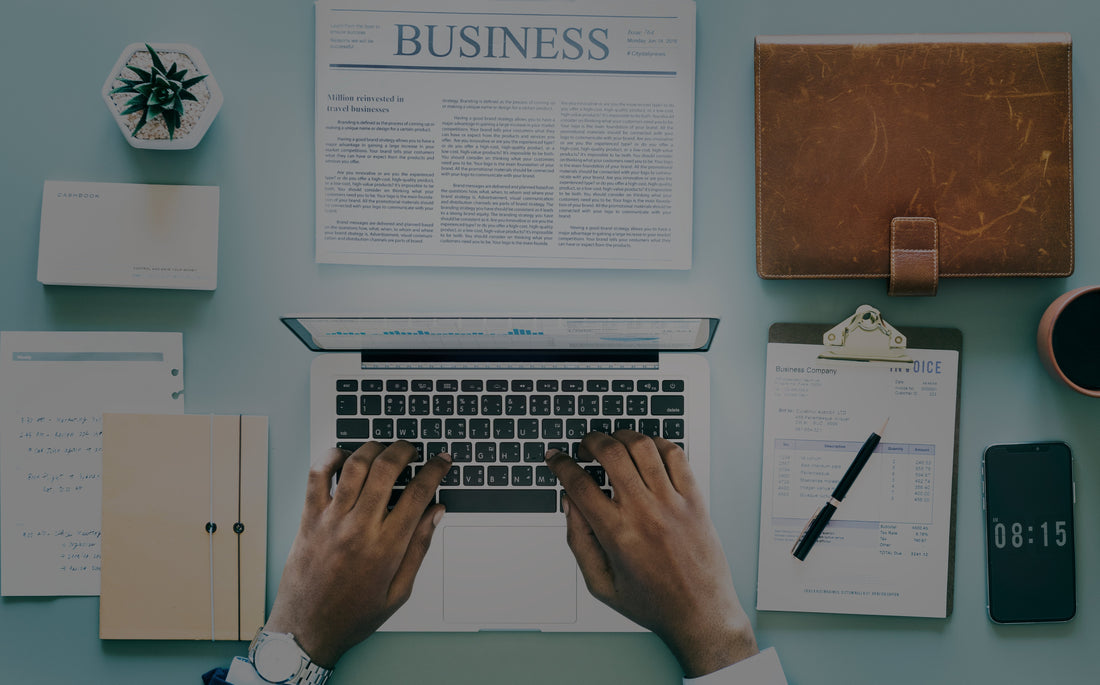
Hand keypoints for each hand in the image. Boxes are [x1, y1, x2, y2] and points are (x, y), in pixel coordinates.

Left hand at [264, 441, 450, 667]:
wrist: (306, 630)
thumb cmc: (353, 615)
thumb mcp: (399, 591)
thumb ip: (419, 548)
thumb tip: (436, 513)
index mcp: (386, 547)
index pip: (418, 493)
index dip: (435, 470)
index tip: (442, 460)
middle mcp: (358, 528)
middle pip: (386, 469)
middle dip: (405, 450)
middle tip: (411, 449)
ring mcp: (330, 520)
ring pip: (354, 465)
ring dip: (372, 448)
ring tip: (382, 449)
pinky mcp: (308, 518)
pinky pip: (316, 476)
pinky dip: (330, 457)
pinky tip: (343, 457)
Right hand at [545, 431, 757, 677]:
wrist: (701, 614)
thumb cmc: (653, 603)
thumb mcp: (600, 584)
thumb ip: (578, 541)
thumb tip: (568, 502)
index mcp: (616, 534)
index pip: (578, 483)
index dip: (560, 464)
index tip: (555, 457)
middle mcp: (644, 512)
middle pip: (610, 453)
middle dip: (590, 441)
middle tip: (585, 448)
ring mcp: (673, 503)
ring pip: (643, 446)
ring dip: (621, 436)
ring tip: (614, 443)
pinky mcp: (695, 500)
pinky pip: (676, 455)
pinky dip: (657, 443)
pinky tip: (647, 451)